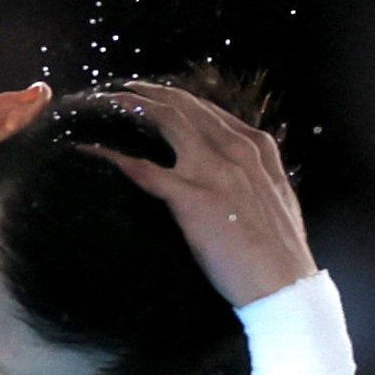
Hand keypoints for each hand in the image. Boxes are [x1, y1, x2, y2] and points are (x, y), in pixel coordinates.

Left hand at [92, 82, 317, 306]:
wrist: (283, 283)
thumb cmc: (278, 250)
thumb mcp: (274, 195)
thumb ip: (252, 174)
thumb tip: (232, 172)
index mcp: (256, 147)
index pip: (208, 111)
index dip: (176, 100)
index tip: (152, 96)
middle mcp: (236, 149)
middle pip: (184, 107)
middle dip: (148, 93)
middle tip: (120, 91)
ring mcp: (214, 169)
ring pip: (166, 121)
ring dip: (132, 107)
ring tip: (105, 104)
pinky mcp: (193, 196)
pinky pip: (143, 169)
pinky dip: (112, 156)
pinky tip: (90, 149)